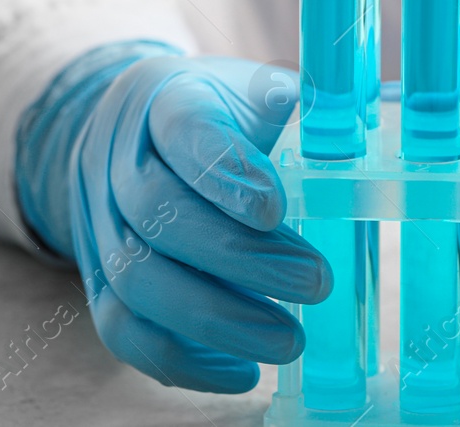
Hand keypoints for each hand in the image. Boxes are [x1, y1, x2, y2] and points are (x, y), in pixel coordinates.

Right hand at [16, 42, 329, 391]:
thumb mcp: (254, 88)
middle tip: (316, 283)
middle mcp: (118, 160)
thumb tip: (363, 123)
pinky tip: (244, 373)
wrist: (131, 131)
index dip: (225, 172)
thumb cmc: (216, 113)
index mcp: (164, 100)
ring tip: (290, 340)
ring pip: (135, 278)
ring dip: (217, 319)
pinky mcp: (96, 278)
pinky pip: (122, 328)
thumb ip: (304, 105)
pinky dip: (182, 360)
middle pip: (157, 213)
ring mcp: (99, 222)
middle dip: (241, 258)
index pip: (184, 129)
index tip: (276, 209)